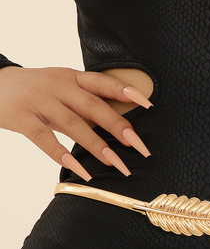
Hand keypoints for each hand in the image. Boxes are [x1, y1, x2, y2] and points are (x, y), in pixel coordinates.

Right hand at [0, 66, 151, 180]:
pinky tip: (82, 171)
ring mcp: (39, 101)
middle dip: (119, 127)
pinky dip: (65, 156)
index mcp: (72, 77)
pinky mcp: (22, 118)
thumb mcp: (62, 88)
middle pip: (93, 106)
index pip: (103, 82)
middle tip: (139, 146)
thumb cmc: (37, 91)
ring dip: (97, 146)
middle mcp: (58, 85)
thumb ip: (86, 102)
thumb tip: (118, 126)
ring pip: (73, 125)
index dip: (126, 92)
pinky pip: (45, 140)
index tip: (149, 105)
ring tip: (117, 163)